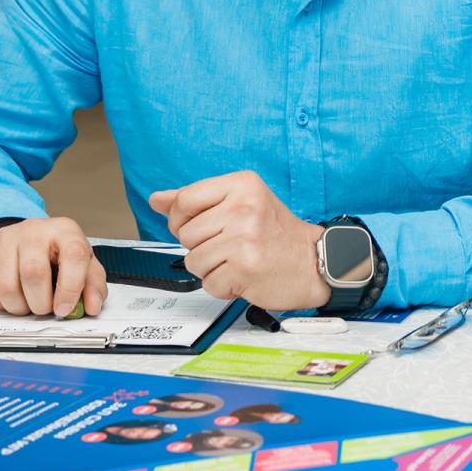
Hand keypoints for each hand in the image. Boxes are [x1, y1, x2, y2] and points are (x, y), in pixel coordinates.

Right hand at [0, 217, 107, 317]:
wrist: (25, 237)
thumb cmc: (57, 252)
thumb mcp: (83, 263)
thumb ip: (92, 284)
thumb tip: (92, 306)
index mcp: (65, 230)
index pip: (74, 255)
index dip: (71, 288)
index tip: (65, 308)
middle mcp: (34, 231)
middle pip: (34, 273)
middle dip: (41, 303)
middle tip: (46, 308)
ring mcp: (6, 240)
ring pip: (7, 287)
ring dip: (20, 307)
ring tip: (30, 303)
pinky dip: (3, 305)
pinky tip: (15, 297)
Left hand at [150, 172, 329, 309]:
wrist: (314, 261)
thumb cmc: (276, 233)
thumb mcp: (241, 202)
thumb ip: (197, 200)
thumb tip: (157, 199)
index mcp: (242, 184)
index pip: (184, 200)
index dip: (182, 218)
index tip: (203, 225)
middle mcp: (244, 207)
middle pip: (185, 234)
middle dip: (201, 246)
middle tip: (231, 244)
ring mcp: (245, 238)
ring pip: (192, 261)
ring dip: (211, 268)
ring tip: (237, 260)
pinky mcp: (245, 268)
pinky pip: (208, 283)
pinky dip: (223, 286)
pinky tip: (243, 275)